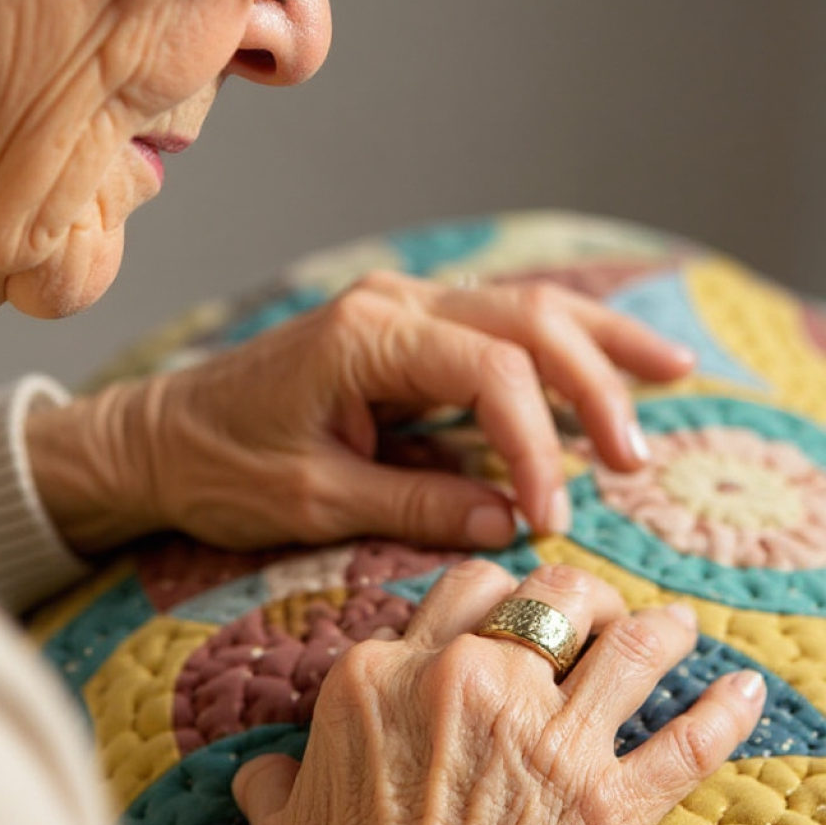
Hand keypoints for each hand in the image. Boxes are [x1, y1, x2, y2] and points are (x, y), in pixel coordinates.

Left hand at [27, 271, 693, 552]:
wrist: (157, 436)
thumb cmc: (219, 466)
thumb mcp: (314, 499)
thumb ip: (419, 503)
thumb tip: (512, 520)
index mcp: (366, 336)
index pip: (491, 372)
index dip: (537, 444)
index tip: (552, 515)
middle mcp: (391, 305)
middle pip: (525, 322)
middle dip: (592, 384)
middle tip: (635, 454)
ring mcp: (397, 310)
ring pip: (521, 309)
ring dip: (594, 344)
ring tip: (669, 370)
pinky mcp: (398, 332)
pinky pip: (492, 326)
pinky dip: (551, 344)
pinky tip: (597, 355)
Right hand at [232, 561, 764, 824]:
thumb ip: (276, 781)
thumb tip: (263, 770)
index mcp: (387, 675)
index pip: (458, 590)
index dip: (489, 596)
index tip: (506, 614)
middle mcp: (468, 683)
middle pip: (544, 593)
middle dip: (573, 592)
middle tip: (588, 609)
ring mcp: (543, 738)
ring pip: (625, 646)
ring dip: (657, 630)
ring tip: (673, 625)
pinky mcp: (605, 804)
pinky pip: (685, 744)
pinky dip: (723, 713)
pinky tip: (742, 689)